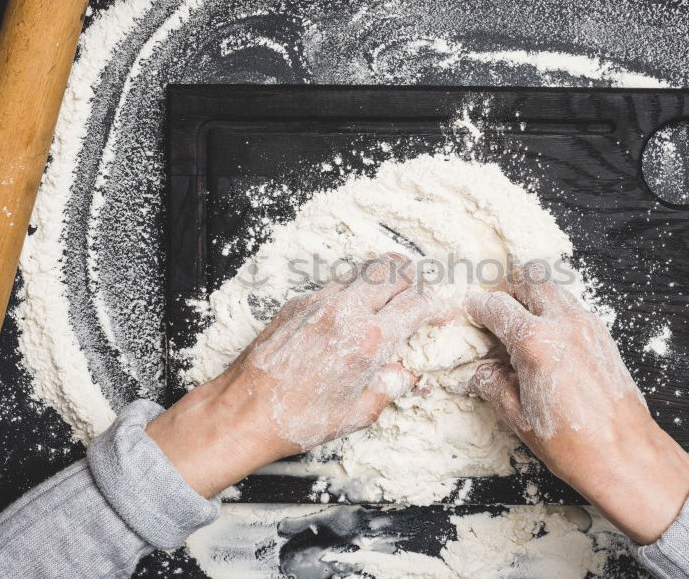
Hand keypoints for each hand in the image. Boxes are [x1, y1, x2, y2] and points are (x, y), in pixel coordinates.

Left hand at [146, 253, 444, 496]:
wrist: (244, 411)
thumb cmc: (297, 419)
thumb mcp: (358, 413)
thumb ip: (391, 386)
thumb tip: (408, 375)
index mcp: (368, 340)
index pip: (418, 304)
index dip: (438, 307)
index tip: (443, 315)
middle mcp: (346, 312)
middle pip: (396, 270)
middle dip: (417, 281)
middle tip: (422, 298)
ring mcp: (320, 301)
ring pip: (366, 269)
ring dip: (388, 277)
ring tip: (395, 295)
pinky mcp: (298, 302)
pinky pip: (338, 282)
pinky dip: (356, 289)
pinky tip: (356, 311)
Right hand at [463, 263, 688, 543]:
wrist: (625, 455)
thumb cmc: (574, 443)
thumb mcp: (517, 416)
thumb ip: (493, 384)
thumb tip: (481, 372)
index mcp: (535, 342)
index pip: (496, 306)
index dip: (477, 307)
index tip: (471, 311)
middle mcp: (563, 324)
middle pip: (529, 279)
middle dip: (506, 288)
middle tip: (494, 307)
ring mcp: (588, 326)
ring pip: (554, 288)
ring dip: (532, 295)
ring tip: (519, 320)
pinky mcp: (603, 336)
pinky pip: (573, 307)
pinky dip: (554, 309)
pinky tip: (546, 337)